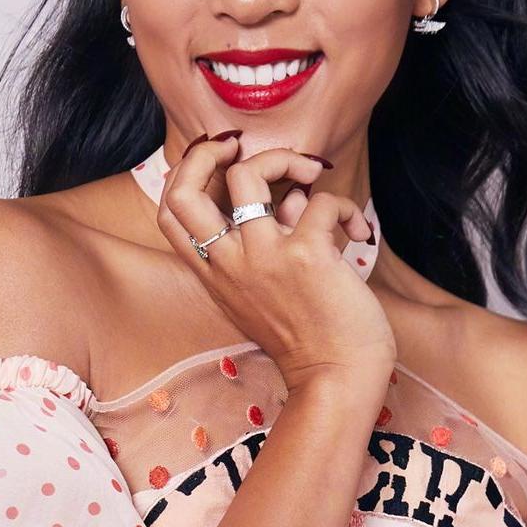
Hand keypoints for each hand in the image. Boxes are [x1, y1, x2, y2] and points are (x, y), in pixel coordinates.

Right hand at [153, 136, 396, 393]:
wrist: (336, 380)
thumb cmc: (307, 338)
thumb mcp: (263, 294)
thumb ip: (265, 245)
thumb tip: (291, 198)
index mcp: (214, 273)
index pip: (168, 213)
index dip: (184, 173)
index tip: (219, 161)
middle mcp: (229, 263)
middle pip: (183, 189)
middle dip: (209, 151)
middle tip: (242, 146)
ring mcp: (264, 257)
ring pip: (250, 174)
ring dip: (286, 160)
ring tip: (313, 175)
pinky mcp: (306, 255)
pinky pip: (322, 201)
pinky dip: (346, 208)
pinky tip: (357, 234)